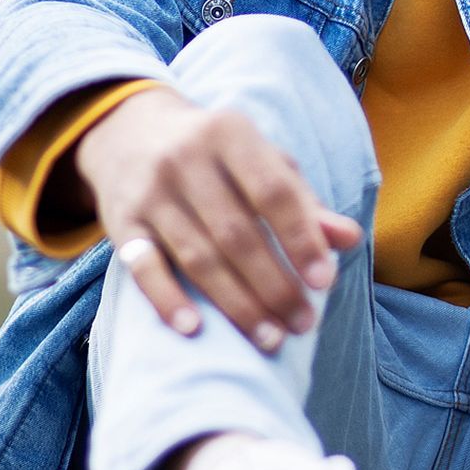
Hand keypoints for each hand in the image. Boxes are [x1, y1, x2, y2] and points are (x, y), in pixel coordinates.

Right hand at [73, 87, 363, 352]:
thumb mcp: (260, 160)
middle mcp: (185, 158)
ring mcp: (149, 191)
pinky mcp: (120, 221)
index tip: (324, 282)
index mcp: (230, 133)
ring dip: (236, 304)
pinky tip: (193, 330)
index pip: (273, 192)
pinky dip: (167, 300)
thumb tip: (349, 239)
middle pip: (236, 234)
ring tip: (269, 338)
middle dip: (274, 285)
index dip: (301, 239)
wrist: (128, 131)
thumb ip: (303, 201)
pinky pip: (143, 267)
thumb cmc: (215, 154)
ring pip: (197, 257)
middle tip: (302, 324)